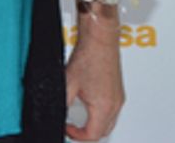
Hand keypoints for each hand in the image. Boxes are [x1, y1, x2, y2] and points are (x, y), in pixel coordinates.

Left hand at [65, 9, 123, 140]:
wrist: (100, 40)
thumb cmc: (88, 57)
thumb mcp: (67, 83)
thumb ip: (62, 101)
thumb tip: (55, 110)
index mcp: (104, 107)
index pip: (93, 134)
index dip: (77, 135)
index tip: (66, 128)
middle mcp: (115, 104)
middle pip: (103, 131)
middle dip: (86, 133)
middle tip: (71, 127)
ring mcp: (118, 98)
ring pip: (109, 121)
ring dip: (94, 123)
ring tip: (78, 117)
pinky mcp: (118, 91)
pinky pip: (111, 110)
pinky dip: (100, 113)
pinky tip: (88, 104)